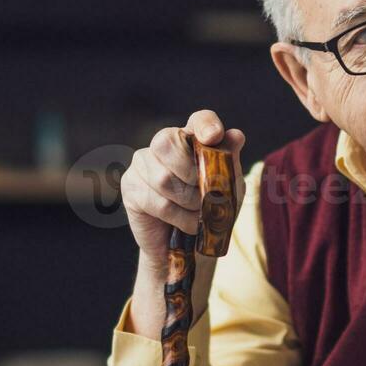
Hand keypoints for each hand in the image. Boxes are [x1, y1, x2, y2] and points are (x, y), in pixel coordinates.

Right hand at [122, 110, 245, 337]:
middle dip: (191, 172)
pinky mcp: (130, 186)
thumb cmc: (212, 210)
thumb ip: (229, 162)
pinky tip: (187, 223)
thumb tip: (236, 136)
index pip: (198, 120)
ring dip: (189, 202)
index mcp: (192, 138)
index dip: (205, 125)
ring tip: (199, 213)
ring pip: (163, 178)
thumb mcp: (229, 188)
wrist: (192, 246)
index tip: (214, 137)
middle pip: (167, 141)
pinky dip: (179, 217)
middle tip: (205, 194)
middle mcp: (163, 144)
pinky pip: (156, 201)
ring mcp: (142, 163)